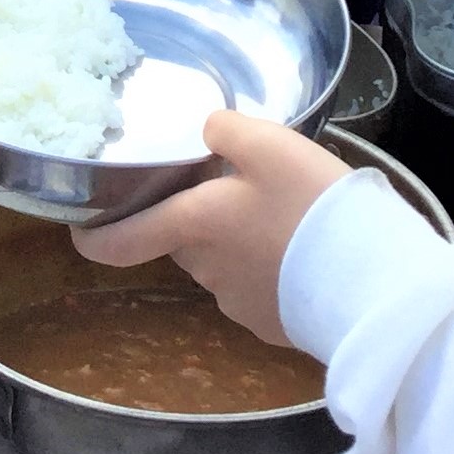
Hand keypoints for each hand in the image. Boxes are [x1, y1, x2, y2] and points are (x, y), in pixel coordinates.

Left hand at [70, 113, 348, 346]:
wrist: (371, 279)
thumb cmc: (312, 205)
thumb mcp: (270, 144)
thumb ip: (227, 130)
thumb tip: (206, 132)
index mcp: (194, 225)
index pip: (121, 242)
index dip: (94, 238)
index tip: (82, 231)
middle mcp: (205, 269)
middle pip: (183, 240)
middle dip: (199, 218)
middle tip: (239, 190)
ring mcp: (238, 303)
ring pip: (221, 263)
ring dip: (238, 243)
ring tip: (286, 218)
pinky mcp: (272, 324)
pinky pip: (257, 288)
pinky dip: (270, 269)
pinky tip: (306, 252)